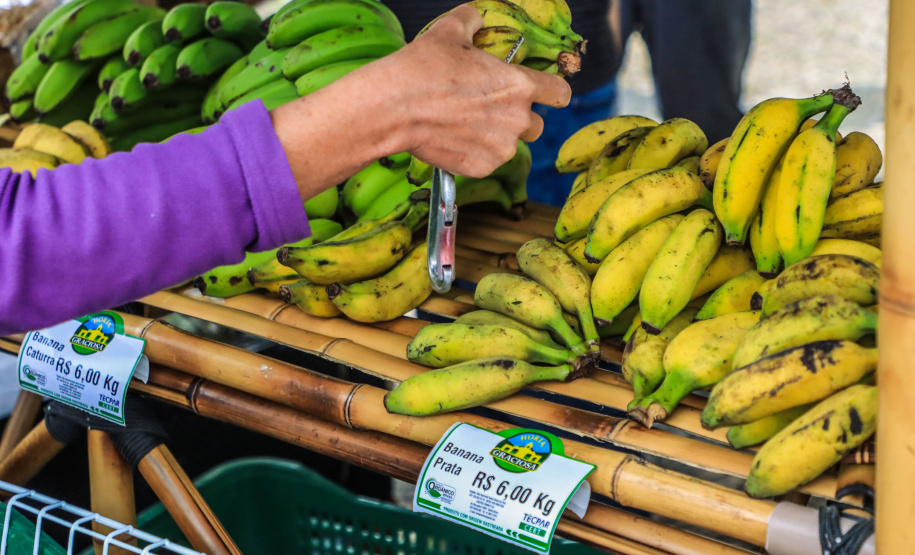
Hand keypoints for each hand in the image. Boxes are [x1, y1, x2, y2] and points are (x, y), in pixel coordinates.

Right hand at [271, 3, 570, 201]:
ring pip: (510, 146)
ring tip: (465, 125)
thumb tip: (475, 19)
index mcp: (519, 86)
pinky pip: (487, 162)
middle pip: (536, 126)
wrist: (394, 109)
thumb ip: (471, 22)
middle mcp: (516, 120)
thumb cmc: (422, 70)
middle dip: (519, 118)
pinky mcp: (480, 168)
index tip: (543, 93)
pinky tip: (453, 139)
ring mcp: (499, 149)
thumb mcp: (448, 32)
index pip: (561, 94)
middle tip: (489, 110)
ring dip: (496, 137)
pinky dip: (475, 154)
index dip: (553, 92)